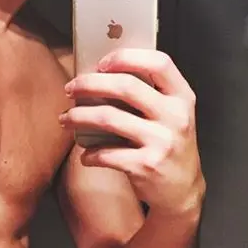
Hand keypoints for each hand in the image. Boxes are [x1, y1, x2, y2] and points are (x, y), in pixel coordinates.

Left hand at [61, 48, 204, 215]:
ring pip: (108, 118)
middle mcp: (175, 116)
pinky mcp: (146, 165)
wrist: (182, 190)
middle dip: (90, 83)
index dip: (127, 57)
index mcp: (182, 97)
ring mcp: (162, 142)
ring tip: (65, 118)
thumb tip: (101, 74)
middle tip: (70, 88)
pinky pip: (106, 153)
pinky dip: (90, 154)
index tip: (101, 62)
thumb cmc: (168, 144)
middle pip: (126, 86)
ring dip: (79, 116)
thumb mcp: (172, 115)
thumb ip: (150, 94)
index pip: (159, 63)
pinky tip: (85, 154)